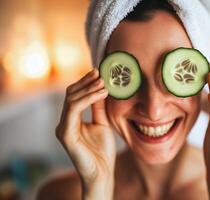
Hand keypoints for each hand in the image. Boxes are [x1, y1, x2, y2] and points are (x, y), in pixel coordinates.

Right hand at [55, 68, 115, 198]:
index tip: (98, 72)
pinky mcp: (66, 135)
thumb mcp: (102, 123)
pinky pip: (74, 110)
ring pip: (71, 100)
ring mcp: (63, 128)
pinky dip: (88, 99)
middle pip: (71, 94)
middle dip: (86, 82)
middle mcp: (64, 123)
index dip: (85, 83)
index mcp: (71, 120)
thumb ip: (98, 107)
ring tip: (103, 82)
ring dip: (88, 89)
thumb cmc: (102, 150)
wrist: (102, 172)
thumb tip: (100, 87)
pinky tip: (101, 94)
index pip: (74, 96)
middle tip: (100, 73)